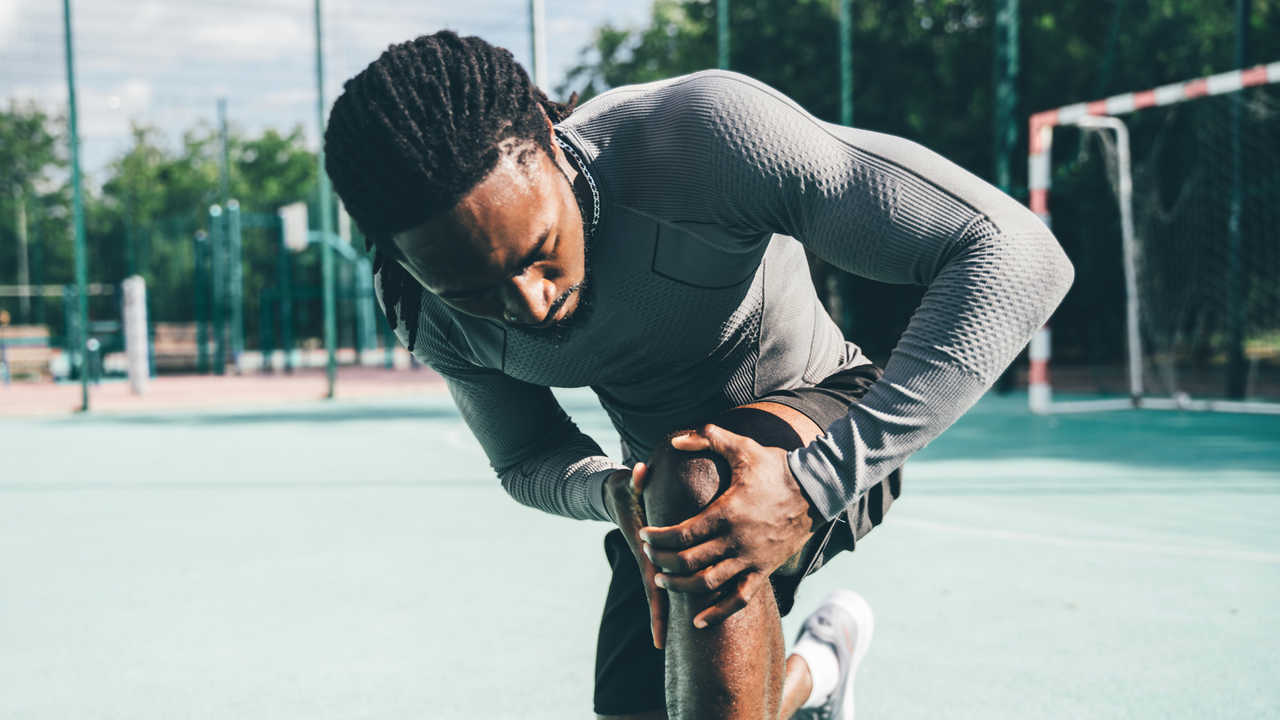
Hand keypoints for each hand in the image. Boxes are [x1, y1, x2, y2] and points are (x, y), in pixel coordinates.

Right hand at [603, 463, 668, 648]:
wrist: (615, 492)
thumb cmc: (625, 490)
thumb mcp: (628, 484)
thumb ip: (636, 479)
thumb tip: (640, 472)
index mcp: (646, 553)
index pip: (654, 588)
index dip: (659, 613)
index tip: (661, 640)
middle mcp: (650, 561)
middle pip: (661, 597)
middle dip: (665, 621)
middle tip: (670, 649)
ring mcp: (654, 559)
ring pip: (667, 590)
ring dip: (672, 611)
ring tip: (683, 636)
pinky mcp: (660, 554)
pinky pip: (671, 577)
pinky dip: (678, 590)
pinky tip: (690, 603)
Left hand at [639, 424, 822, 629]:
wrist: (817, 490)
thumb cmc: (776, 467)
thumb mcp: (742, 446)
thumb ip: (707, 438)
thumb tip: (675, 440)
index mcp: (726, 514)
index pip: (682, 535)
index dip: (658, 539)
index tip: (644, 537)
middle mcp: (736, 541)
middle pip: (689, 561)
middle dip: (663, 561)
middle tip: (649, 556)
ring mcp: (750, 559)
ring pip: (707, 584)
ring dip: (680, 586)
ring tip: (663, 582)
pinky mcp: (764, 571)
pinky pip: (738, 600)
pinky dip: (717, 613)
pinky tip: (697, 622)